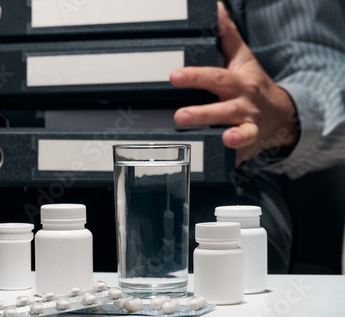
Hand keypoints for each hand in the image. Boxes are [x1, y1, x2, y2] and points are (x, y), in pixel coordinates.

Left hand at [170, 2, 298, 165]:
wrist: (282, 115)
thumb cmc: (254, 85)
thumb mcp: (242, 58)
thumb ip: (226, 36)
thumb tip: (215, 10)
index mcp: (239, 83)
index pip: (215, 77)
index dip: (195, 76)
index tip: (174, 77)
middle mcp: (244, 106)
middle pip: (224, 109)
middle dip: (202, 113)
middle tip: (179, 116)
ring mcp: (248, 128)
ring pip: (238, 133)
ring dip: (229, 137)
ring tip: (220, 138)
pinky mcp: (247, 148)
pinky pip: (239, 155)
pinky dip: (233, 159)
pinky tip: (224, 161)